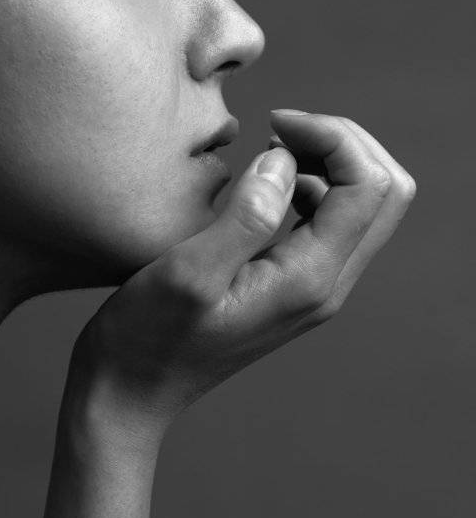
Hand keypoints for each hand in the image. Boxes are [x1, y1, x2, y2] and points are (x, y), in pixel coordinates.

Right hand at [74, 109, 415, 430]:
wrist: (131, 392)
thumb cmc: (146, 337)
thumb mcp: (186, 272)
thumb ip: (244, 215)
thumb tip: (284, 161)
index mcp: (308, 280)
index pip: (369, 186)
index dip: (332, 138)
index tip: (270, 125)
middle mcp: (325, 286)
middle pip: (386, 192)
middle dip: (344, 144)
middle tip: (279, 129)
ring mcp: (313, 289)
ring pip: (364, 206)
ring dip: (331, 163)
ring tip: (270, 149)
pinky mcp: (294, 286)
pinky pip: (332, 224)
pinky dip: (313, 187)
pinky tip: (265, 184)